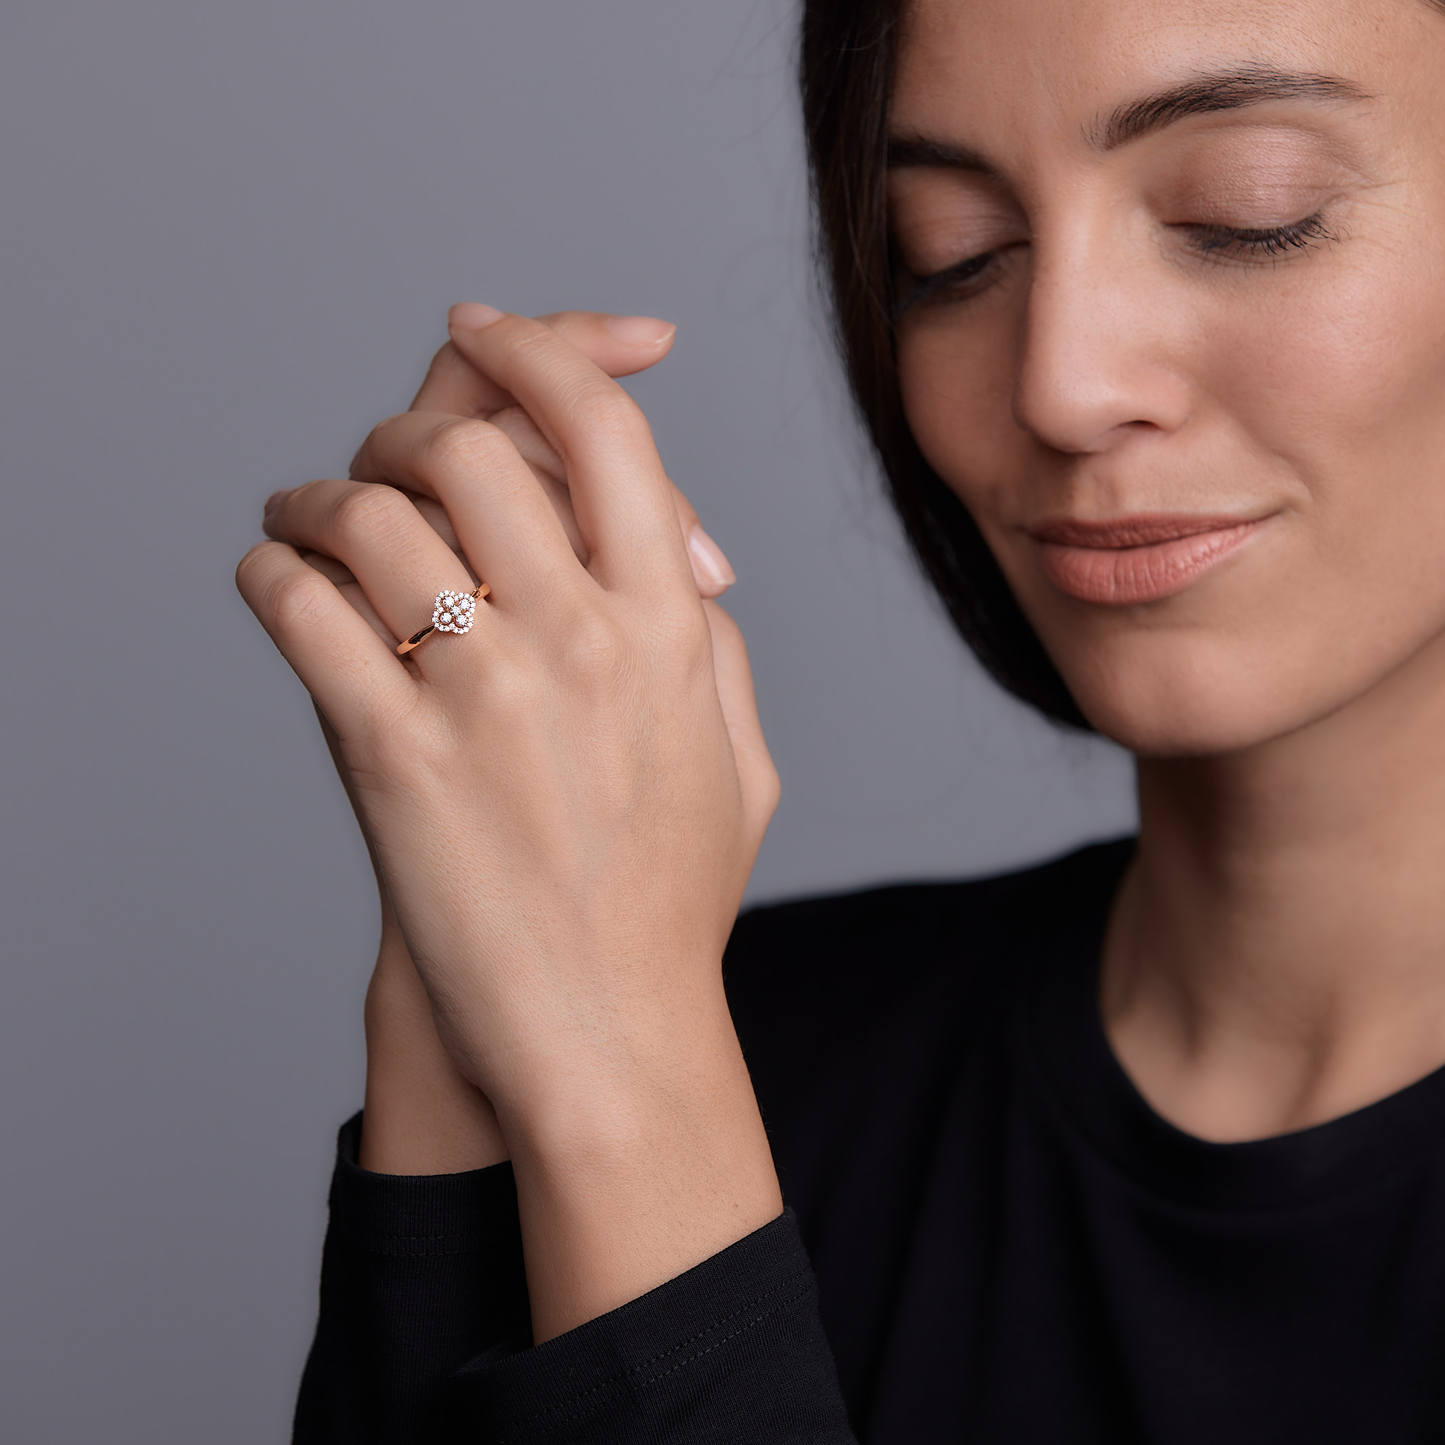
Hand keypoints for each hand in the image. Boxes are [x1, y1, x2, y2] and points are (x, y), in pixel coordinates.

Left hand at [316, 312, 739, 1176]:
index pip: (606, 428)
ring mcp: (488, 695)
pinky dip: (270, 570)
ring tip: (304, 515)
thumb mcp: (740, 763)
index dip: (541, 349)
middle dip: (408, 425)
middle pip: (472, 443)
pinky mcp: (395, 759)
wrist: (609, 1034)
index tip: (482, 329)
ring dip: (320, 492)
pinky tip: (276, 581)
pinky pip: (302, 607)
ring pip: (373, 508)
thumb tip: (682, 561)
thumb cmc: (673, 904)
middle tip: (382, 458)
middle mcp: (586, 639)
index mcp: (676, 627)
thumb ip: (715, 648)